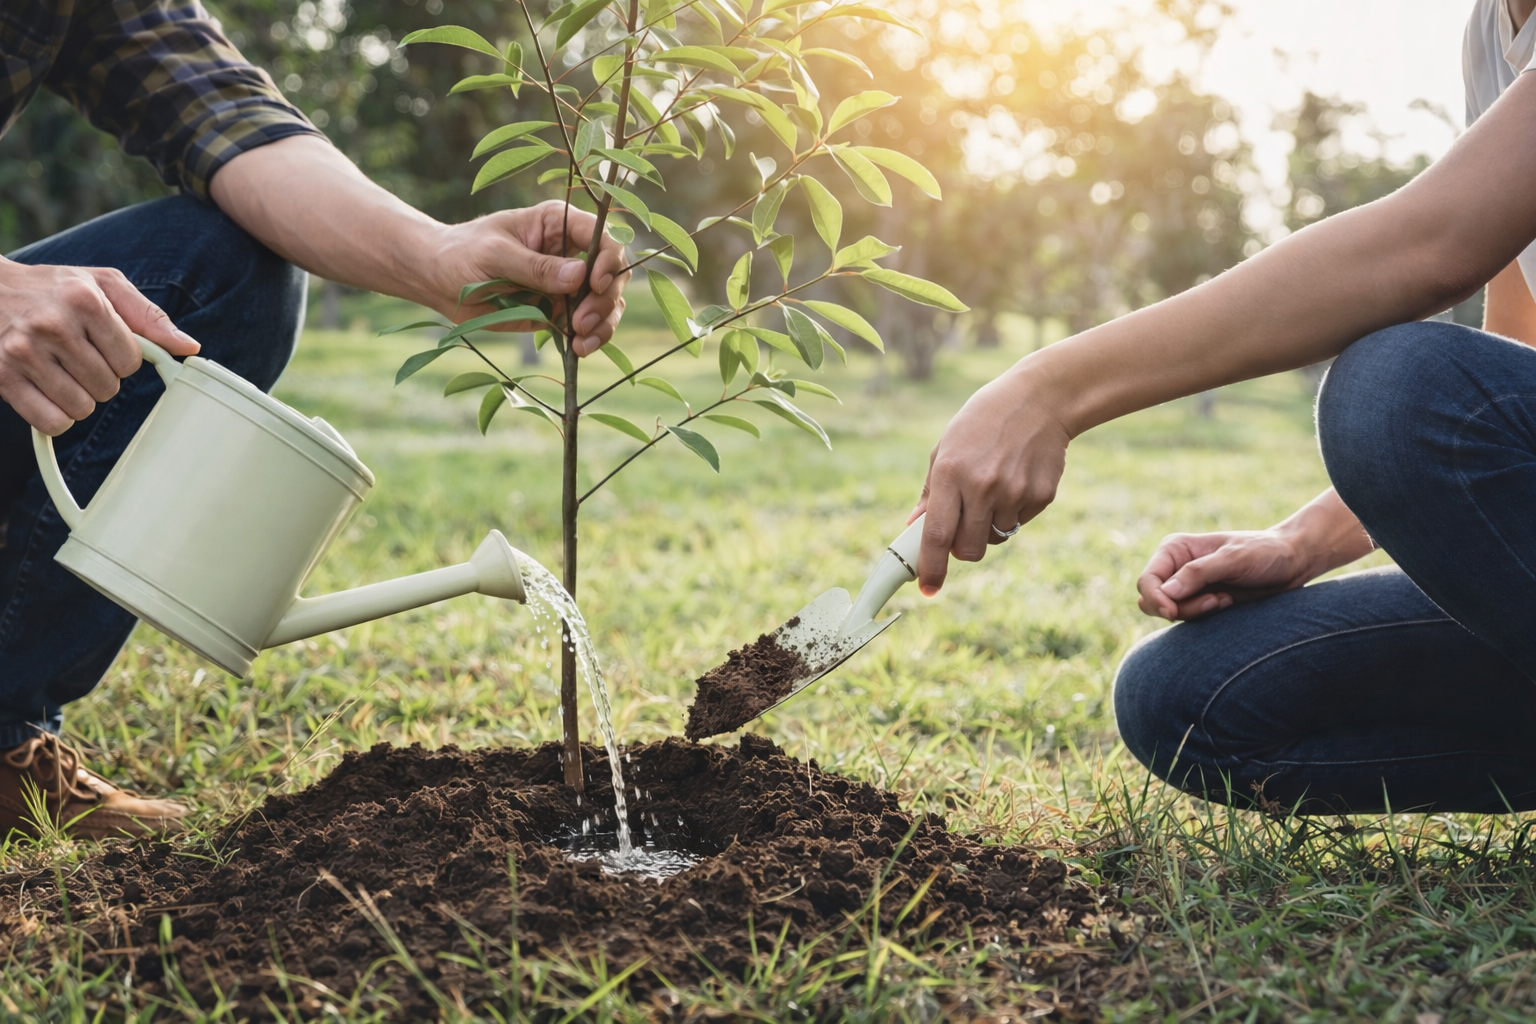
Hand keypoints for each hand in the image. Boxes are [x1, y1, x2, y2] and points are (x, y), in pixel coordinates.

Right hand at [0, 259, 199, 434]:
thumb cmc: (53, 288)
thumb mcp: (103, 285)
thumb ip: (149, 316)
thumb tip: (189, 347)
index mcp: (83, 300)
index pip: (131, 361)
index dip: (122, 359)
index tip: (103, 344)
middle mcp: (52, 325)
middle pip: (108, 387)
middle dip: (100, 378)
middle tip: (77, 356)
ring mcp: (22, 352)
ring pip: (82, 408)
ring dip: (78, 397)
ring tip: (59, 370)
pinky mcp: (2, 377)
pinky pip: (52, 422)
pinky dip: (56, 416)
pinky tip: (46, 391)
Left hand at [425, 200, 628, 355]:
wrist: (439, 280)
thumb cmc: (462, 253)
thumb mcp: (495, 255)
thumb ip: (536, 267)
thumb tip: (579, 276)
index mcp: (558, 222)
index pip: (603, 237)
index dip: (608, 260)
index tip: (594, 285)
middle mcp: (572, 250)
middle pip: (613, 273)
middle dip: (605, 300)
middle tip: (581, 322)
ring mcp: (569, 282)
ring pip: (608, 301)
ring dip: (603, 323)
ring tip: (582, 343)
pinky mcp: (561, 309)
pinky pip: (589, 324)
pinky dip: (591, 337)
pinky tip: (578, 349)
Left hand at [910, 366, 1069, 595]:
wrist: (1040, 399)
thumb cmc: (983, 422)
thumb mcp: (947, 447)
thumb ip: (931, 492)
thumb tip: (915, 529)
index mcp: (950, 472)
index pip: (936, 534)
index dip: (930, 567)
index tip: (927, 589)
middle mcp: (982, 486)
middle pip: (967, 550)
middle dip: (961, 551)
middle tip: (963, 529)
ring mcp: (1015, 492)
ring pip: (995, 539)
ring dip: (989, 526)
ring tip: (994, 488)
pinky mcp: (1042, 496)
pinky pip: (1020, 522)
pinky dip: (1014, 511)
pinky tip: (1016, 479)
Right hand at [1135, 530, 1317, 620]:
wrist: (1291, 564)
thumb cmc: (1264, 553)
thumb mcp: (1233, 559)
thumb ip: (1198, 573)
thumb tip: (1164, 593)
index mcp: (1174, 550)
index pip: (1148, 580)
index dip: (1155, 598)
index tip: (1172, 612)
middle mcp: (1175, 568)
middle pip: (1152, 600)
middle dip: (1179, 608)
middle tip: (1214, 602)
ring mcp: (1186, 587)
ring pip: (1169, 613)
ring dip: (1195, 612)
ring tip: (1224, 600)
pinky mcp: (1200, 603)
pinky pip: (1188, 619)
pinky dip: (1205, 616)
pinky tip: (1227, 603)